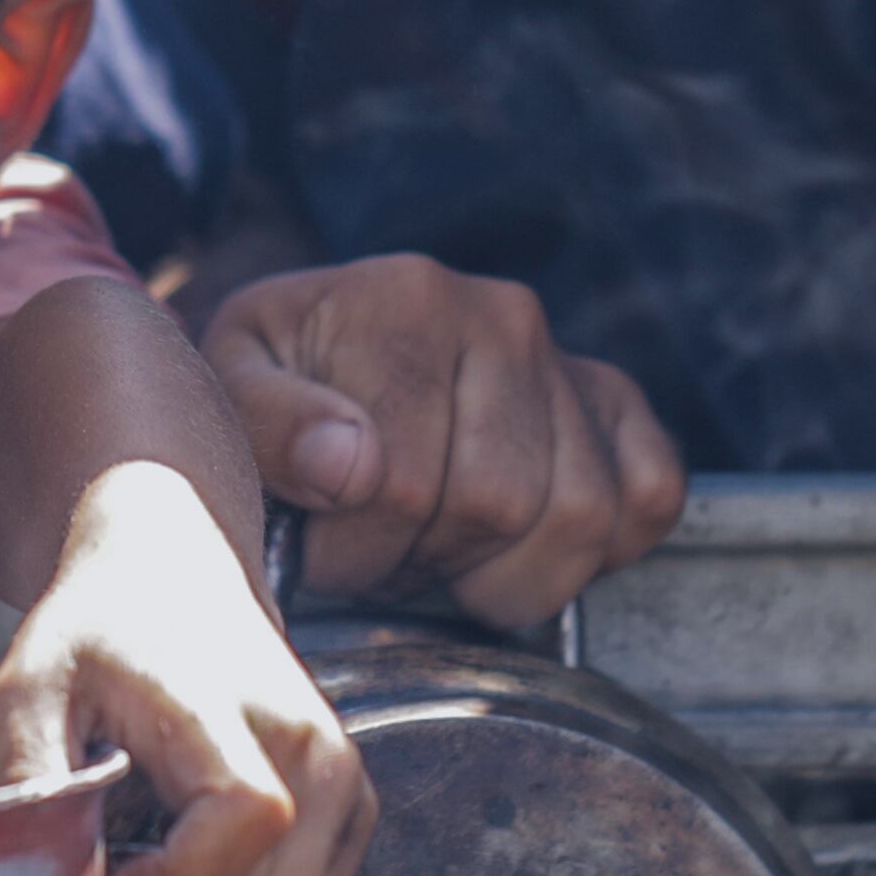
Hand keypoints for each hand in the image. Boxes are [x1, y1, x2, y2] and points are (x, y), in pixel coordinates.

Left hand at [0, 462, 371, 875]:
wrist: (171, 579)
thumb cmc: (98, 634)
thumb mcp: (28, 686)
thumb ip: (30, 771)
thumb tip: (37, 863)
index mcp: (236, 711)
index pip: (243, 824)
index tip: (109, 866)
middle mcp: (315, 753)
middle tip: (113, 874)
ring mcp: (345, 788)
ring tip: (148, 872)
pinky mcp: (353, 814)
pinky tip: (188, 868)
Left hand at [198, 255, 686, 628]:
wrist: (322, 347)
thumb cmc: (274, 379)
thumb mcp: (228, 386)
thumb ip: (267, 423)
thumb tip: (348, 466)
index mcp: (407, 298)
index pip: (407, 482)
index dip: (355, 553)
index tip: (315, 553)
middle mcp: (505, 315)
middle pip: (498, 506)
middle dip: (421, 567)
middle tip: (372, 560)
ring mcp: (569, 360)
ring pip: (580, 518)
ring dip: (500, 577)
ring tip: (431, 556)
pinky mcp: (619, 406)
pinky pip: (647, 502)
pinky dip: (590, 553)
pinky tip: (512, 547)